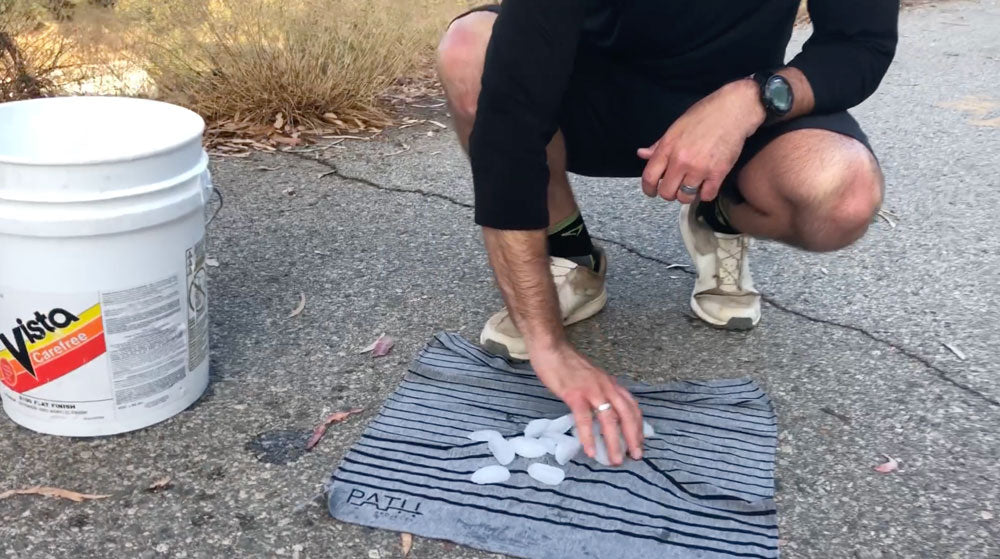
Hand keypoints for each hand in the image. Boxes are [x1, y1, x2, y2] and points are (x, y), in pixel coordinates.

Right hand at [531, 344, 643, 465]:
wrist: (552, 349)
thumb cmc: (569, 365)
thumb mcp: (593, 378)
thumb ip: (602, 392)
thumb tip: (606, 411)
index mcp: (611, 384)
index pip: (632, 407)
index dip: (638, 427)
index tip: (640, 443)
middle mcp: (606, 387)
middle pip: (626, 415)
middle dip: (633, 438)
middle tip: (636, 457)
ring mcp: (591, 391)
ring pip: (609, 419)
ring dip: (614, 442)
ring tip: (615, 460)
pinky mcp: (574, 395)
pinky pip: (584, 419)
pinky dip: (588, 436)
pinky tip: (590, 450)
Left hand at [637, 79, 765, 204]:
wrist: (733, 110)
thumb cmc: (705, 114)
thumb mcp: (676, 127)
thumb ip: (659, 145)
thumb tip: (642, 154)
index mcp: (668, 147)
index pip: (649, 177)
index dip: (648, 189)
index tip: (651, 191)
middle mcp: (681, 160)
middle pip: (666, 192)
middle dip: (669, 193)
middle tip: (675, 187)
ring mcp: (700, 168)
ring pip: (685, 197)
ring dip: (687, 195)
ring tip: (691, 186)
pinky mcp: (718, 173)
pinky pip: (707, 196)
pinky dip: (705, 194)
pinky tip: (706, 185)